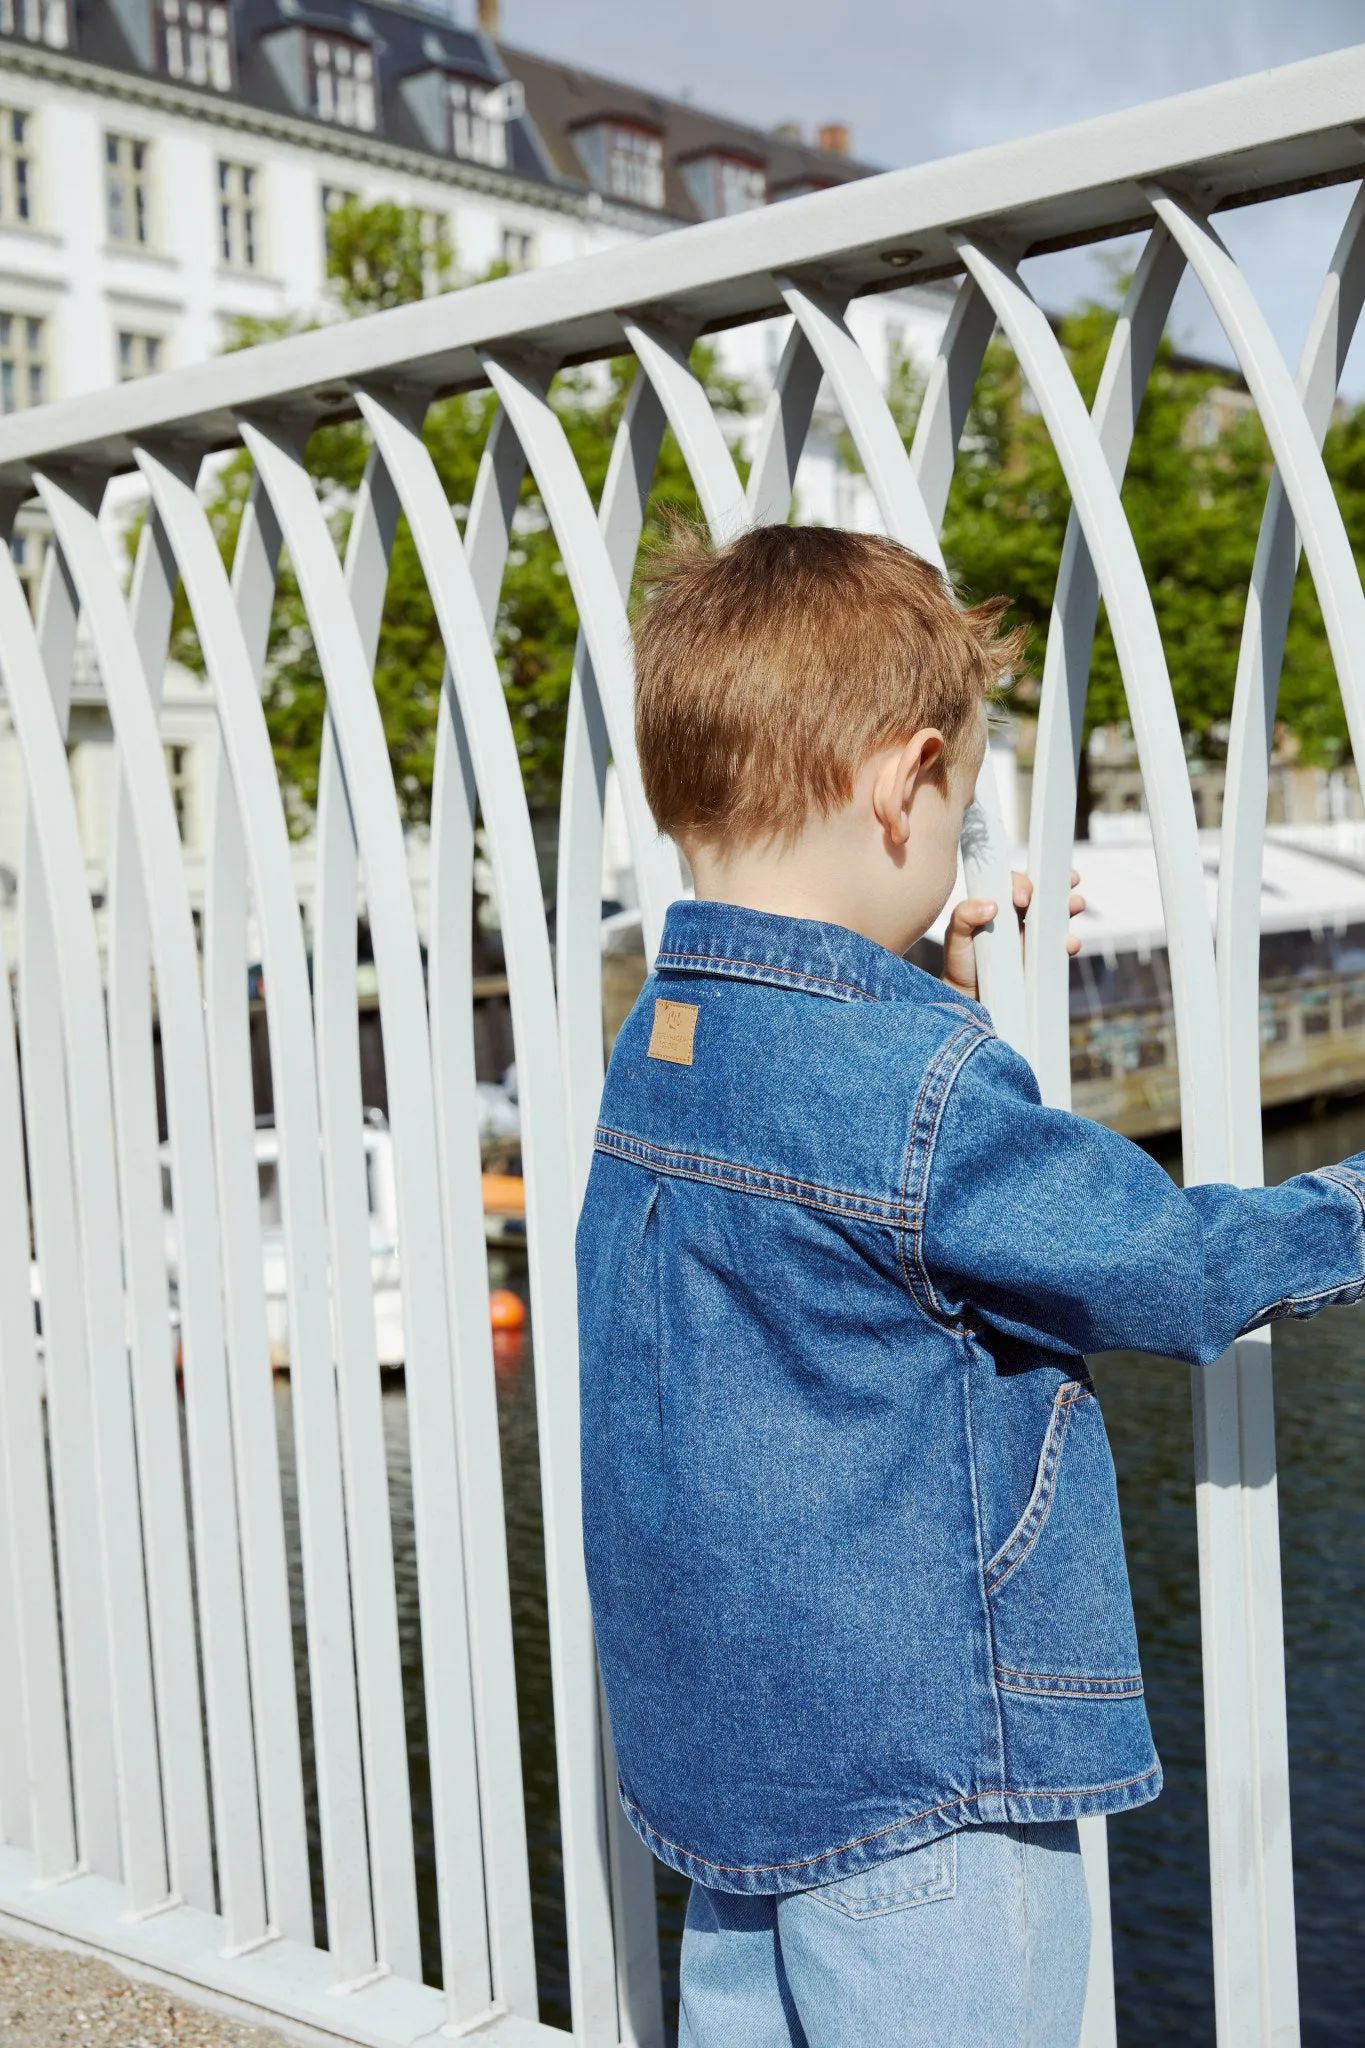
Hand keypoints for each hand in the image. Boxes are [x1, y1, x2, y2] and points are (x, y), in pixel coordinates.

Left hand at [942, 870, 1084, 1000]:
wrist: (969, 995)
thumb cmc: (960, 960)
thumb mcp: (956, 935)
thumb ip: (965, 915)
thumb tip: (991, 906)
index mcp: (998, 902)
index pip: (1014, 883)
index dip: (1023, 884)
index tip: (1021, 899)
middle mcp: (1018, 914)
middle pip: (1042, 892)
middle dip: (1058, 883)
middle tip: (1071, 879)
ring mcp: (1032, 934)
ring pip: (1056, 914)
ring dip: (1070, 905)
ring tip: (1076, 904)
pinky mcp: (1041, 955)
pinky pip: (1060, 945)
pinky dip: (1069, 942)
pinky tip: (1070, 943)